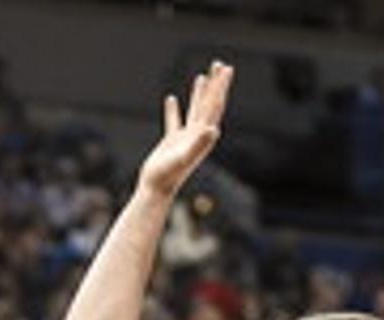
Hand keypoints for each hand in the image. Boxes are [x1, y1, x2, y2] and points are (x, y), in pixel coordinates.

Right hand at [138, 60, 233, 201]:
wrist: (156, 190)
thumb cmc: (169, 176)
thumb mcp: (184, 157)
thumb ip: (199, 144)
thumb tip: (213, 129)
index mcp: (204, 136)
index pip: (215, 105)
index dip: (221, 86)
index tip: (227, 69)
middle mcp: (198, 135)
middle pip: (209, 104)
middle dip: (215, 84)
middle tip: (220, 64)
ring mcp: (185, 138)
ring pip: (194, 110)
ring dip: (199, 94)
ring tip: (202, 77)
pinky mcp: (171, 142)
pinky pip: (174, 122)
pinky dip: (173, 110)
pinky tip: (171, 99)